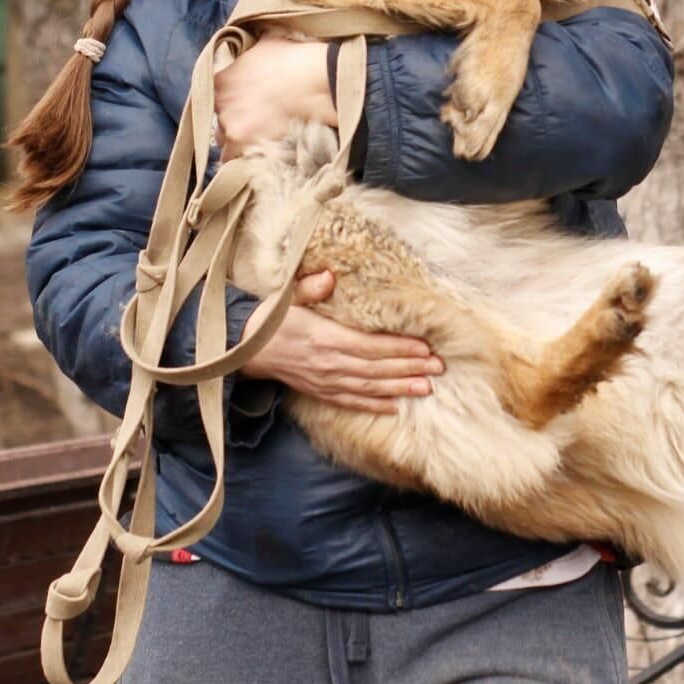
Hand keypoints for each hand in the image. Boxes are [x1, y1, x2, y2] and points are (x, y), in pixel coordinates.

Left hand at [215, 37, 335, 155]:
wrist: (311, 81)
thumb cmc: (292, 59)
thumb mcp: (264, 43)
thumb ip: (249, 52)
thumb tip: (252, 43)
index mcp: (220, 79)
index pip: (210, 97)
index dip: (226, 101)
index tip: (239, 103)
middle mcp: (219, 103)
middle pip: (216, 120)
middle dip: (231, 120)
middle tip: (251, 119)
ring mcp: (229, 124)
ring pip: (222, 141)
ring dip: (235, 140)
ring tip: (254, 138)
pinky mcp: (242, 142)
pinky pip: (231, 159)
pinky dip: (240, 159)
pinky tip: (252, 154)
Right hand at [239, 271, 443, 413]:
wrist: (245, 350)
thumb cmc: (270, 320)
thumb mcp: (286, 298)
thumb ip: (310, 288)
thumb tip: (329, 275)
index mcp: (325, 338)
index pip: (370, 346)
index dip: (399, 348)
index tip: (425, 347)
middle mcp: (329, 364)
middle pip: (377, 369)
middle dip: (409, 368)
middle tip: (438, 368)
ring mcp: (325, 381)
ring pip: (369, 388)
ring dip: (399, 389)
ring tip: (426, 388)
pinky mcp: (320, 392)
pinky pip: (352, 402)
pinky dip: (374, 406)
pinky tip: (396, 407)